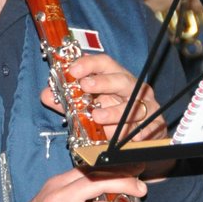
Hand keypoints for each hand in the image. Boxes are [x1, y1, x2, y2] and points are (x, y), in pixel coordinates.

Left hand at [42, 52, 167, 141]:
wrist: (142, 138)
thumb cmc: (114, 116)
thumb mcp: (90, 106)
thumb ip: (68, 102)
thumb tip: (46, 94)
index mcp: (117, 78)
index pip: (105, 63)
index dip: (89, 64)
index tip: (73, 69)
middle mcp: (133, 89)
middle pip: (121, 80)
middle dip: (104, 82)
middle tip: (85, 87)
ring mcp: (146, 107)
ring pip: (133, 106)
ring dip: (115, 112)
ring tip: (98, 117)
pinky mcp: (156, 126)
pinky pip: (148, 128)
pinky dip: (138, 132)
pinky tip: (127, 137)